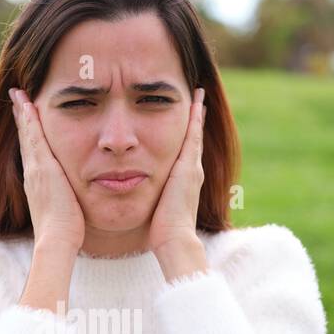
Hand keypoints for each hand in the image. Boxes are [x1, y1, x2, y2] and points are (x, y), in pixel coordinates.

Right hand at [9, 88, 84, 253]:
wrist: (56, 240)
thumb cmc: (65, 234)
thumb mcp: (65, 213)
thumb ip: (67, 203)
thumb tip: (72, 206)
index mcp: (38, 183)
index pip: (33, 152)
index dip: (28, 135)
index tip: (26, 118)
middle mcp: (32, 173)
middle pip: (26, 139)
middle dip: (21, 118)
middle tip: (17, 97)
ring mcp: (35, 168)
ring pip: (27, 134)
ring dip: (22, 112)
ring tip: (19, 94)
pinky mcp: (41, 166)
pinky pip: (33, 136)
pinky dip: (28, 118)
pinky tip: (27, 102)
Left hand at [147, 87, 205, 256]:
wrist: (174, 239)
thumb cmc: (162, 231)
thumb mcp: (156, 209)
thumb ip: (151, 199)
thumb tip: (136, 198)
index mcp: (184, 181)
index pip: (185, 152)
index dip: (187, 136)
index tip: (186, 119)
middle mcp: (193, 171)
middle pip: (194, 138)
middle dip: (195, 119)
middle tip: (197, 98)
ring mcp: (193, 167)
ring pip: (195, 133)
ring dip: (197, 113)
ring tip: (198, 94)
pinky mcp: (189, 165)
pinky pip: (193, 134)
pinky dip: (195, 117)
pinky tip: (195, 100)